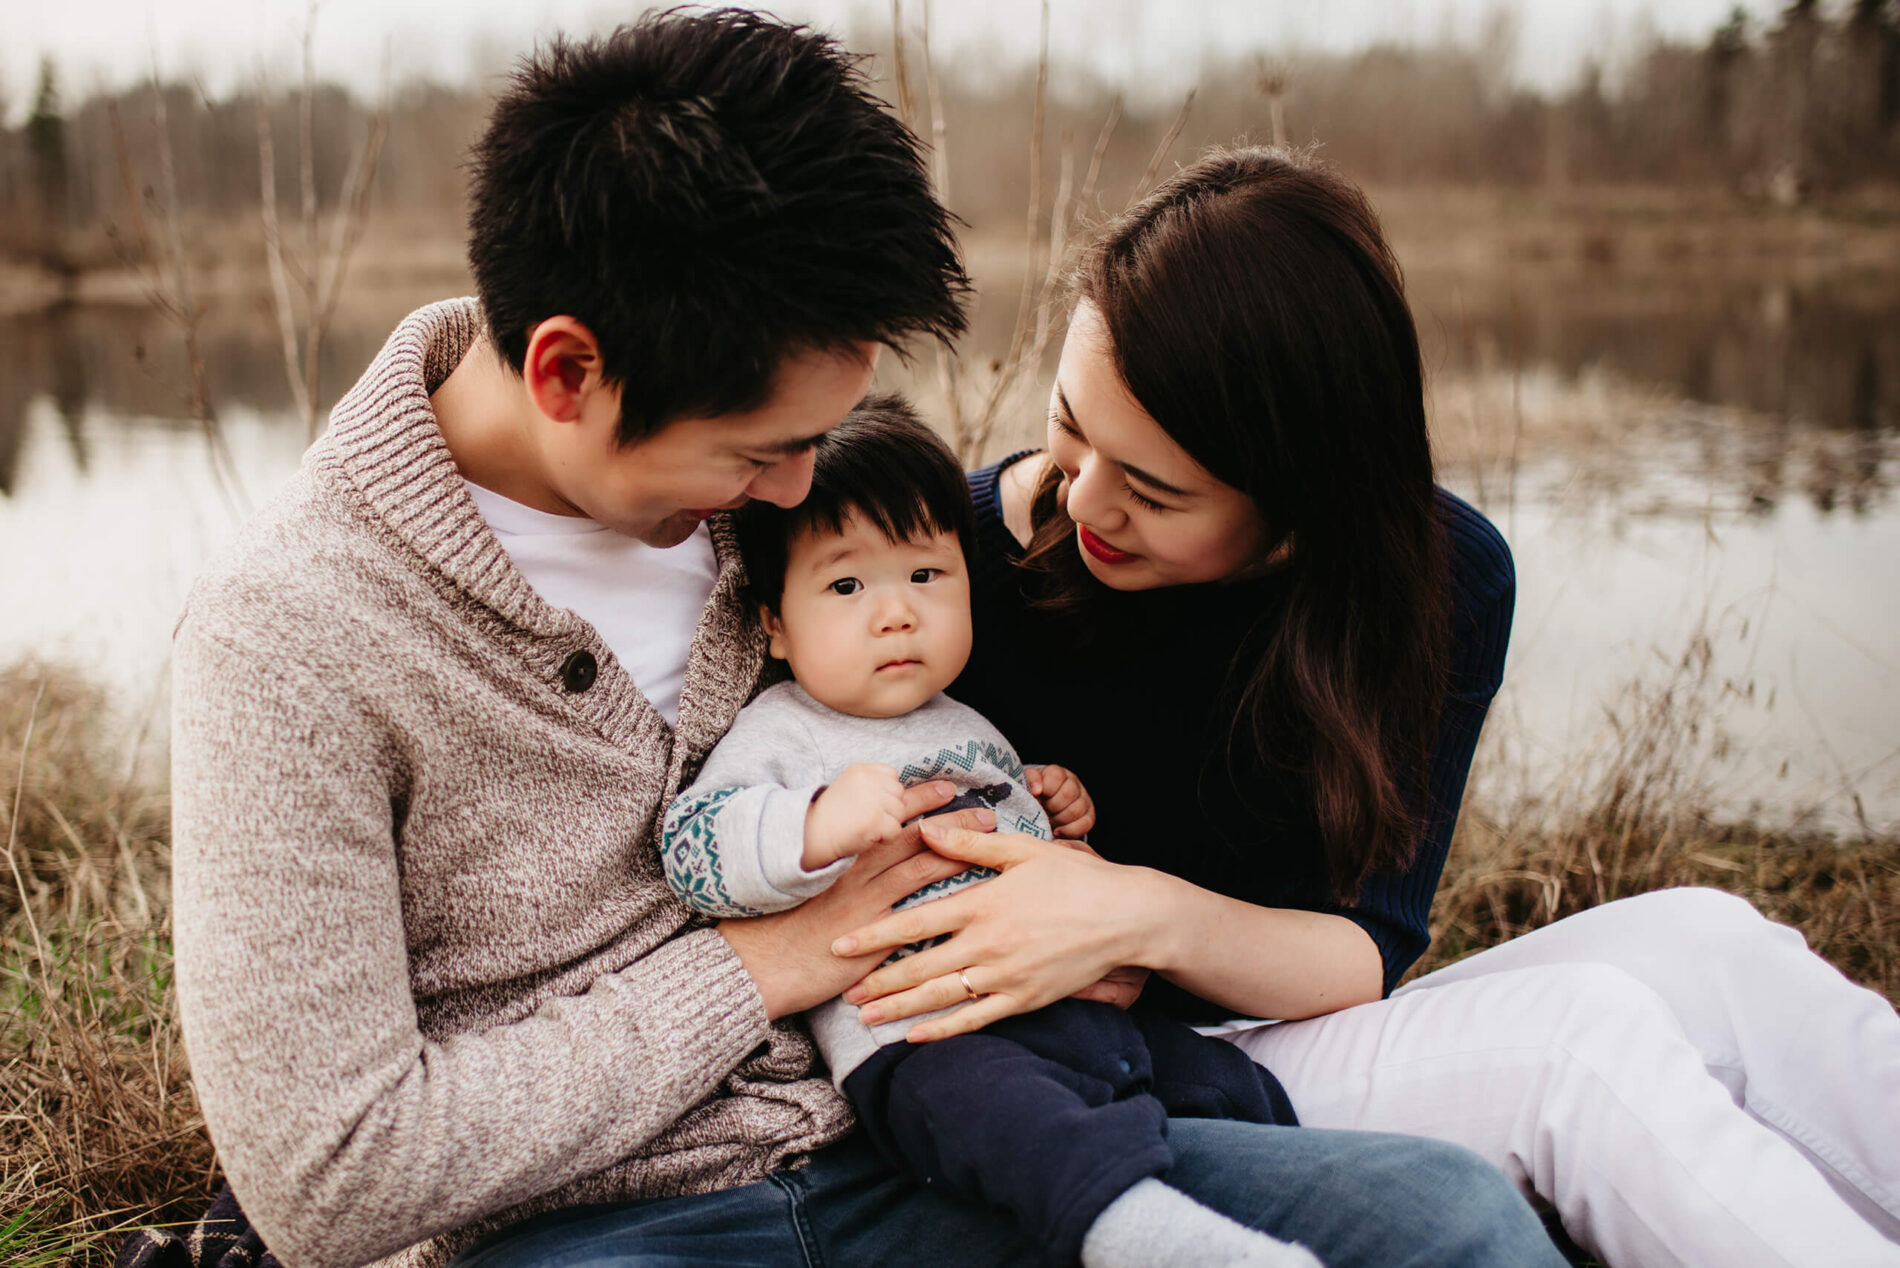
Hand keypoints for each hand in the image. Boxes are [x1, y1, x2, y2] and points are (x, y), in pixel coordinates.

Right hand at [720, 792, 993, 1020]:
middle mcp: (854, 873)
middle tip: (986, 811)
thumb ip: (833, 859)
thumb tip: (861, 843)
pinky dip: (946, 908)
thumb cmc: (772, 920)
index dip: (918, 801)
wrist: (752, 964)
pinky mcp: (871, 941)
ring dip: (958, 855)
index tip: (947, 788)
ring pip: (920, 872)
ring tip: (989, 846)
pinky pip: (916, 920)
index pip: (884, 818)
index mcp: (839, 854)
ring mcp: (865, 907)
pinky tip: (976, 903)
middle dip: (952, 823)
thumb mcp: (799, 877)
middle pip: (912, 839)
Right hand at [803, 763, 911, 869]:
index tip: (868, 804)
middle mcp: (869, 780)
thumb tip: (908, 798)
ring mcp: (872, 799)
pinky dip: (884, 839)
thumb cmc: (832, 816)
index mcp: (862, 769)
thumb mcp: (850, 788)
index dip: (885, 793)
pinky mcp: (874, 820)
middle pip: (900, 795)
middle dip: (889, 809)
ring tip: (865, 827)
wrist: (809, 836)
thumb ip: (875, 785)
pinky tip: (867, 837)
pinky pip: (896, 831)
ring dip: (887, 825)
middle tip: (866, 819)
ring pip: (900, 813)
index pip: (892, 776)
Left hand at [835, 819, 1172, 1041]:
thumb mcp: (1023, 849)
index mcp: (984, 904)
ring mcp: (1007, 977)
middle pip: (921, 967)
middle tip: (842, 989)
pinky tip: (914, 1036)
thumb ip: (970, 842)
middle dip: (878, 980)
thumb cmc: (1075, 877)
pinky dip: (943, 1030)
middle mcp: (989, 945)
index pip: (916, 923)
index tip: (842, 943)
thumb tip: (925, 829)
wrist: (1126, 917)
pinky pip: (976, 1019)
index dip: (875, 936)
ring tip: (865, 1016)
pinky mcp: (1025, 999)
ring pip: (942, 998)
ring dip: (900, 1008)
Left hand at [1026, 764, 1094, 838]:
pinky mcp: (1089, 816)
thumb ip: (1029, 781)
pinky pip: (1085, 823)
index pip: (1056, 776)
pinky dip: (1069, 830)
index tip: (1036, 797)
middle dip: (1052, 807)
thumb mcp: (1027, 784)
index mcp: (1057, 773)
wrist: (1044, 808)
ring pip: (1076, 810)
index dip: (1045, 789)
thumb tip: (1036, 790)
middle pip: (1068, 794)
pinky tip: (1057, 831)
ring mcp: (1084, 799)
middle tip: (1042, 812)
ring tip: (1048, 822)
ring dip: (1059, 820)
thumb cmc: (1034, 796)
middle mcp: (1073, 783)